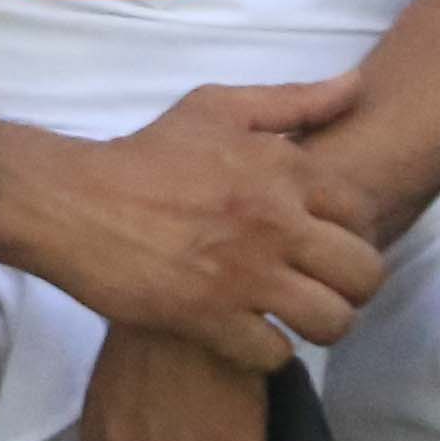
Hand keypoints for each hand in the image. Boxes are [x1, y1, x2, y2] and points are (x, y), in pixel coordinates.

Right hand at [17, 76, 386, 361]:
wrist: (75, 203)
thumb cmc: (145, 154)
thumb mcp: (216, 108)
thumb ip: (292, 100)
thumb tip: (355, 85)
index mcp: (283, 172)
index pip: (364, 214)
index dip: (357, 233)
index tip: (331, 243)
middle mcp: (276, 224)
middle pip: (364, 274)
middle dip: (353, 286)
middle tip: (325, 287)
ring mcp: (245, 275)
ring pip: (331, 321)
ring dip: (321, 325)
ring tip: (299, 319)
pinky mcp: (210, 319)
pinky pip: (275, 355)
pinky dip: (269, 353)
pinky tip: (253, 337)